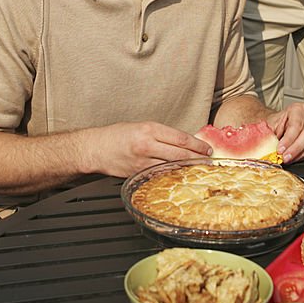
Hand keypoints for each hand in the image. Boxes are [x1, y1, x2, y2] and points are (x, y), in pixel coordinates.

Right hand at [81, 122, 211, 178]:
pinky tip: (180, 176)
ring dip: (187, 168)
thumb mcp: (143, 126)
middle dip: (197, 158)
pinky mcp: (137, 174)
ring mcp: (142, 162)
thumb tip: (185, 142)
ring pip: (171, 166)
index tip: (207, 148)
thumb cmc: (118, 135)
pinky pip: (159, 174)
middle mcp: (146, 145)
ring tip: (199, 168)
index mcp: (149, 130)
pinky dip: (172, 174)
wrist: (94, 149)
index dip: (197, 145)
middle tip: (208, 160)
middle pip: (179, 154)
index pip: (180, 138)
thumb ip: (163, 134)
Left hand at [268, 102, 303, 161]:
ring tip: (289, 159)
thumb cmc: (277, 123)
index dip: (288, 139)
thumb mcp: (270, 125)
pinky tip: (296, 158)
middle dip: (296, 148)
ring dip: (301, 154)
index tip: (280, 150)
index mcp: (298, 109)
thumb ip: (270, 134)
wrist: (281, 124)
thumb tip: (268, 146)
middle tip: (285, 157)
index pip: (296, 125)